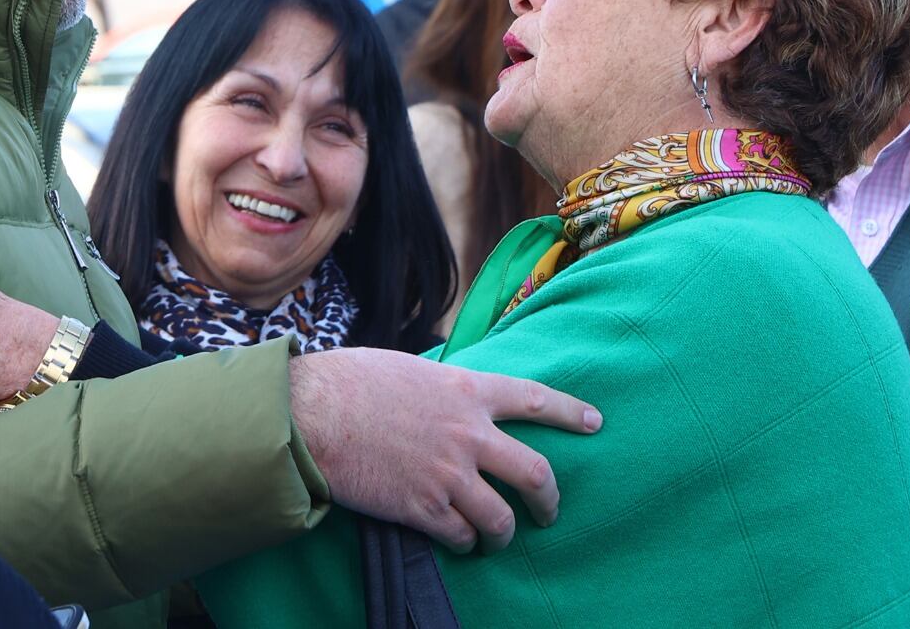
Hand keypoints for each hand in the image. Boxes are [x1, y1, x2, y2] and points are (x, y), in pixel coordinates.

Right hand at [289, 348, 600, 551]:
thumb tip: (452, 397)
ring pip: (503, 518)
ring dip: (506, 532)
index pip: (535, 399)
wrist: (313, 415)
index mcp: (467, 389)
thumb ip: (443, 387)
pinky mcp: (424, 508)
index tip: (595, 422)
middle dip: (550, 500)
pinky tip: (460, 540)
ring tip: (499, 537)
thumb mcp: (410, 368)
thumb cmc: (351, 382)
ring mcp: (450, 473)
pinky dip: (466, 542)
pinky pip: (463, 536)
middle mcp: (469, 433)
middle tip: (549, 513)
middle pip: (536, 474)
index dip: (570, 412)